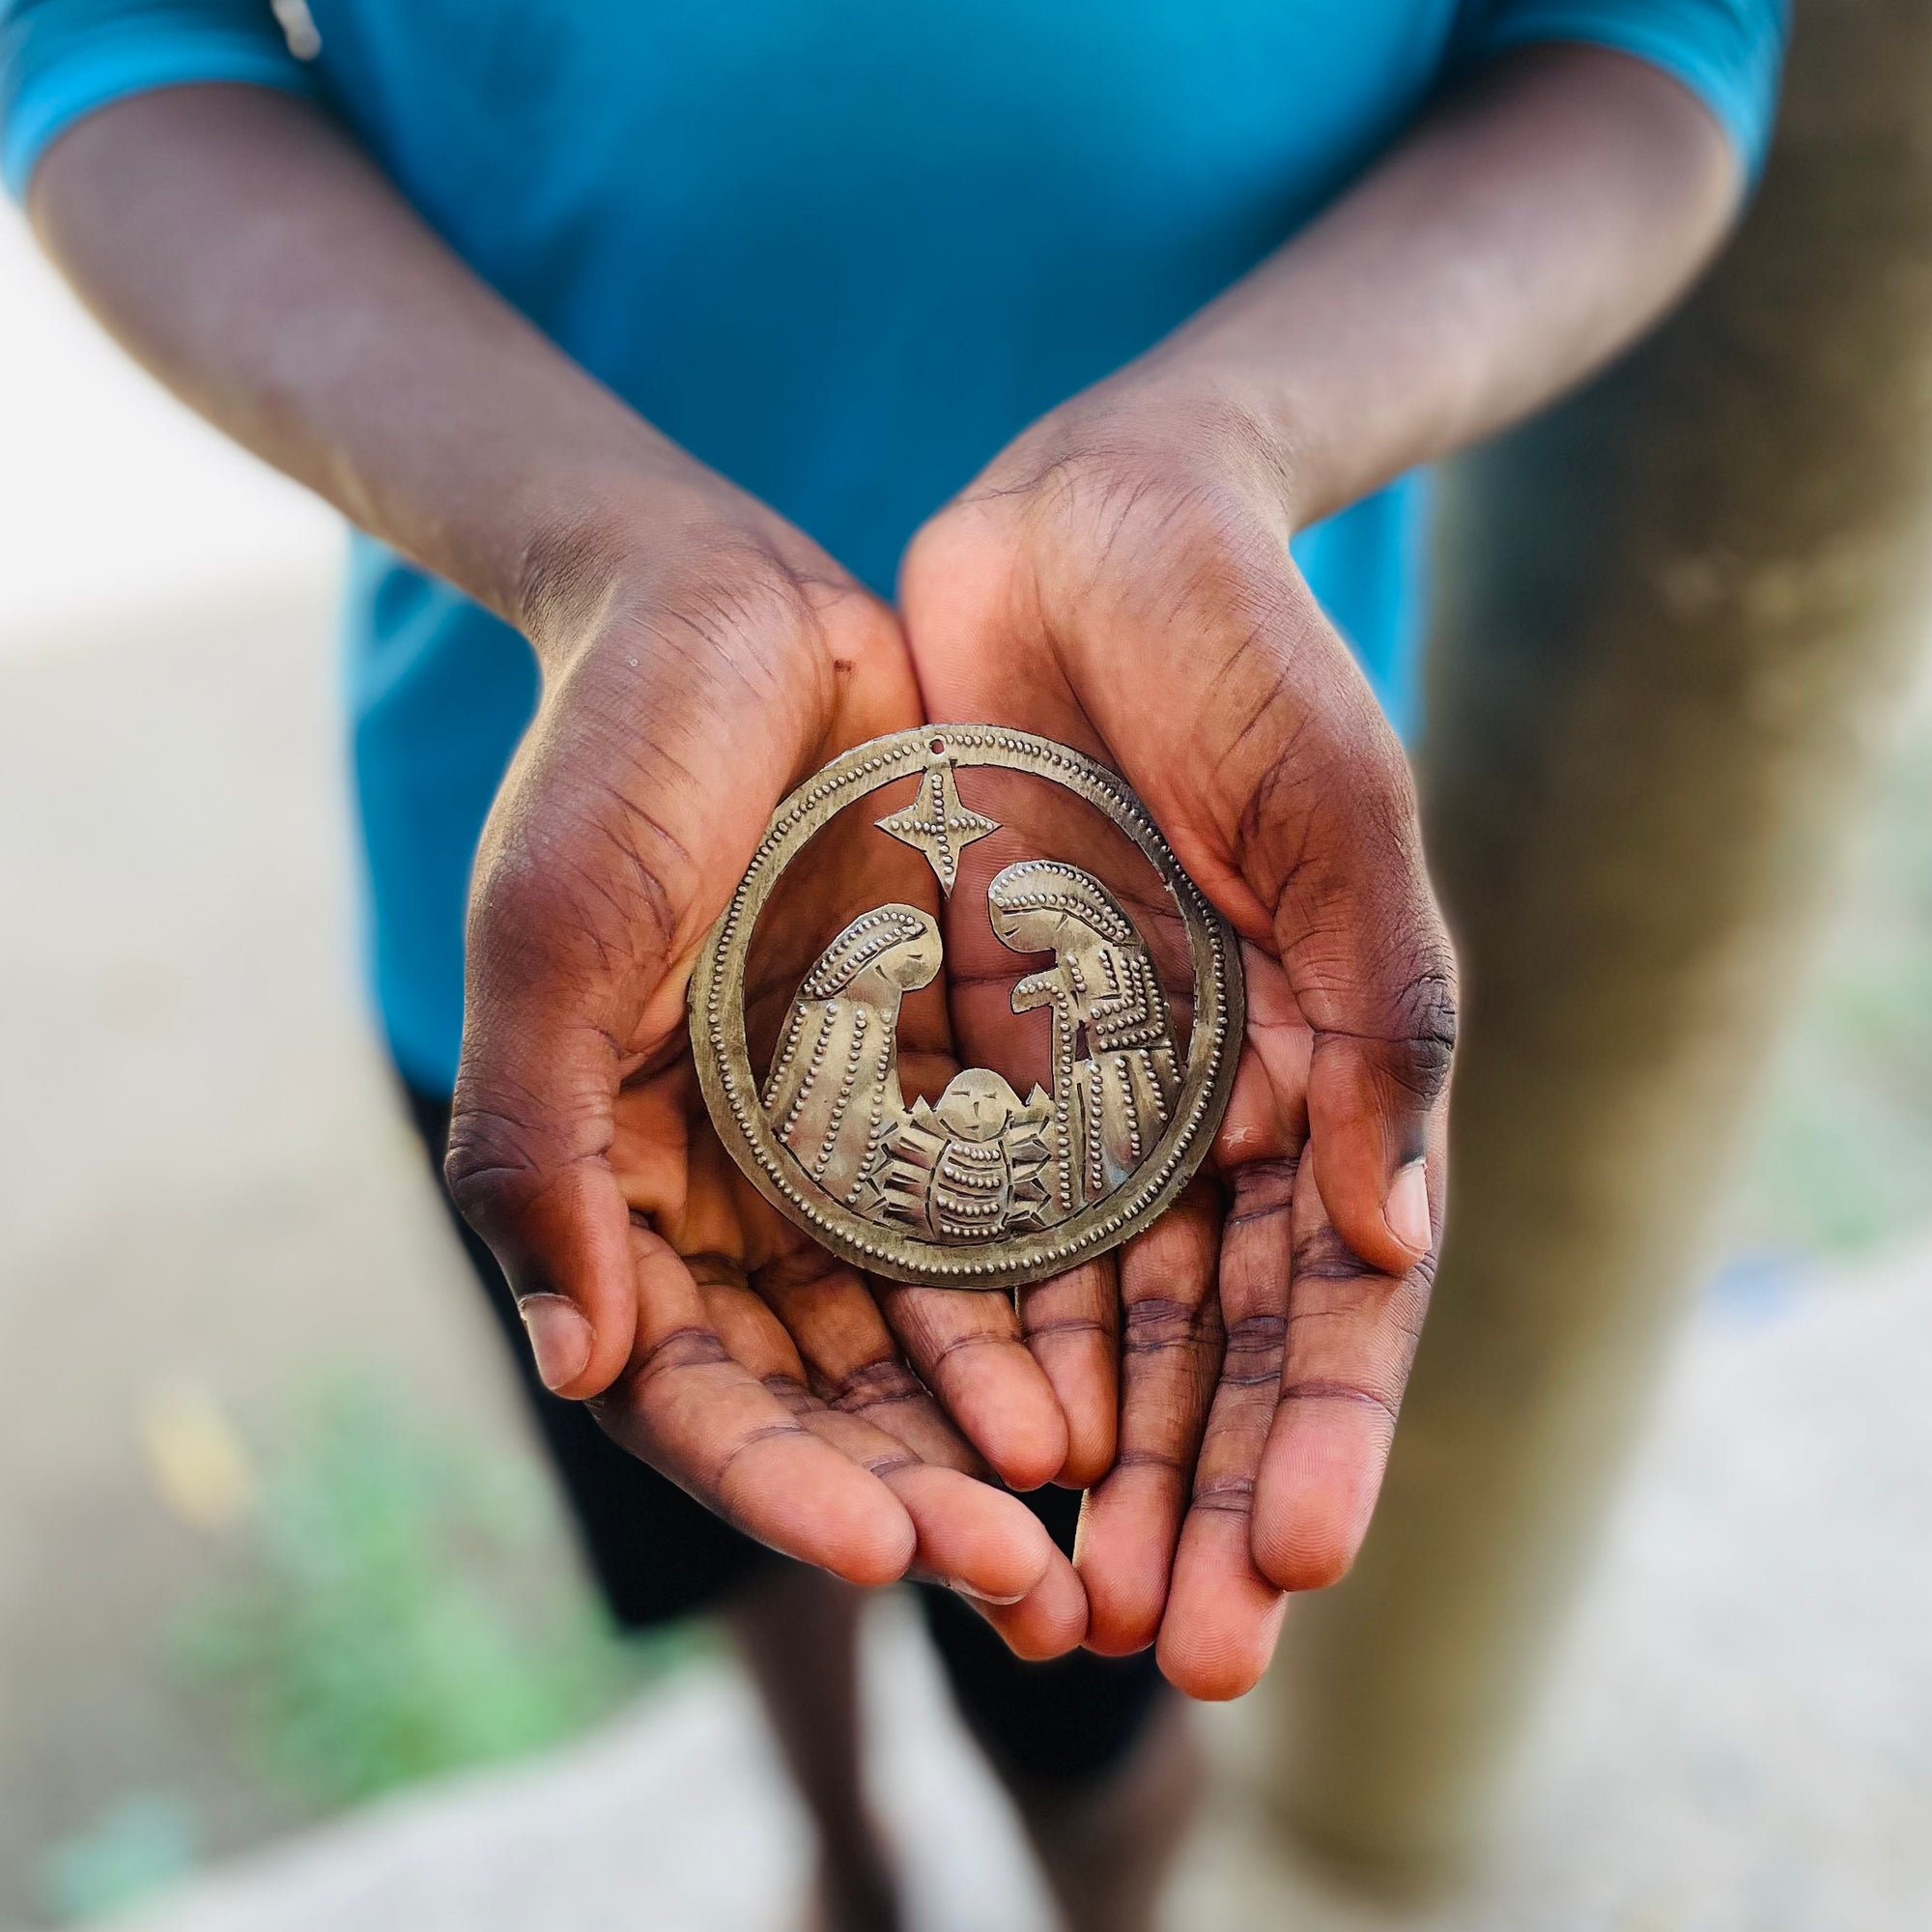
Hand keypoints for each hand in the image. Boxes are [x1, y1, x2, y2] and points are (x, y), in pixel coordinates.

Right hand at [445, 474, 1082, 1655]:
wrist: (728, 609)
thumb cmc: (614, 755)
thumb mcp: (554, 933)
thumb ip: (536, 1143)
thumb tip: (573, 1364)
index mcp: (606, 1176)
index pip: (679, 1382)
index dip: (772, 1479)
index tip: (883, 1549)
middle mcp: (717, 1189)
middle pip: (811, 1396)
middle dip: (908, 1500)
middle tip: (1031, 1589)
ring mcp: (825, 1146)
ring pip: (909, 1342)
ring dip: (988, 1442)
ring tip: (1088, 1531)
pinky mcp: (924, 1086)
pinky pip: (988, 1229)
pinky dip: (1037, 1314)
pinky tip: (1106, 1387)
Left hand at [900, 374, 1453, 1693]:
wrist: (1091, 528)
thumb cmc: (1240, 647)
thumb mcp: (1333, 805)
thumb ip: (1383, 1008)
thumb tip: (1399, 1237)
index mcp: (1333, 1061)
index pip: (1339, 1293)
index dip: (1320, 1436)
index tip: (1285, 1574)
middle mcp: (1219, 1104)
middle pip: (1217, 1346)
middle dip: (1199, 1500)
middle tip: (1163, 1654)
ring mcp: (1100, 1091)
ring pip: (1098, 1319)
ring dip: (1088, 1467)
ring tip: (1053, 1604)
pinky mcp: (981, 1051)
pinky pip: (972, 1219)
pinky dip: (974, 1338)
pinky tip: (955, 1448)